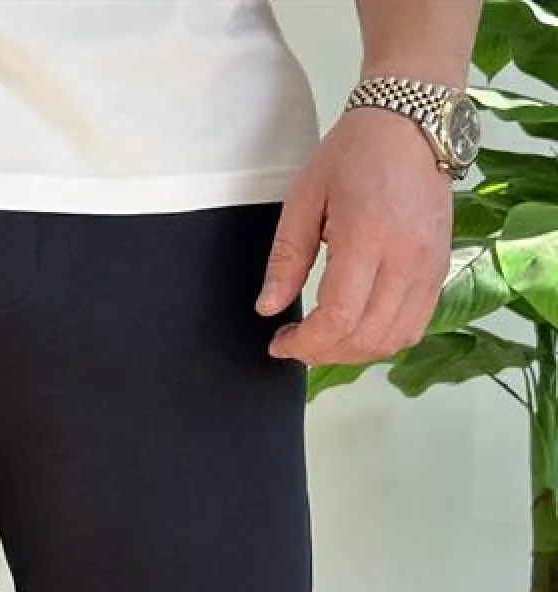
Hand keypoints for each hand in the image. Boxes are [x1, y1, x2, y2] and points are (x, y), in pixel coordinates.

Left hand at [258, 108, 453, 365]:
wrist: (411, 123)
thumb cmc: (357, 152)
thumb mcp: (304, 197)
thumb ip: (286, 258)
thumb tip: (268, 307)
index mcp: (368, 235)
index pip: (338, 317)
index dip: (306, 343)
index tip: (281, 343)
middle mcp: (406, 256)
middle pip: (365, 337)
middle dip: (324, 352)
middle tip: (297, 343)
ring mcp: (428, 266)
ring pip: (392, 340)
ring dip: (353, 352)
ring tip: (325, 338)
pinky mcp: (439, 269)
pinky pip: (414, 326)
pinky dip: (382, 339)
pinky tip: (357, 327)